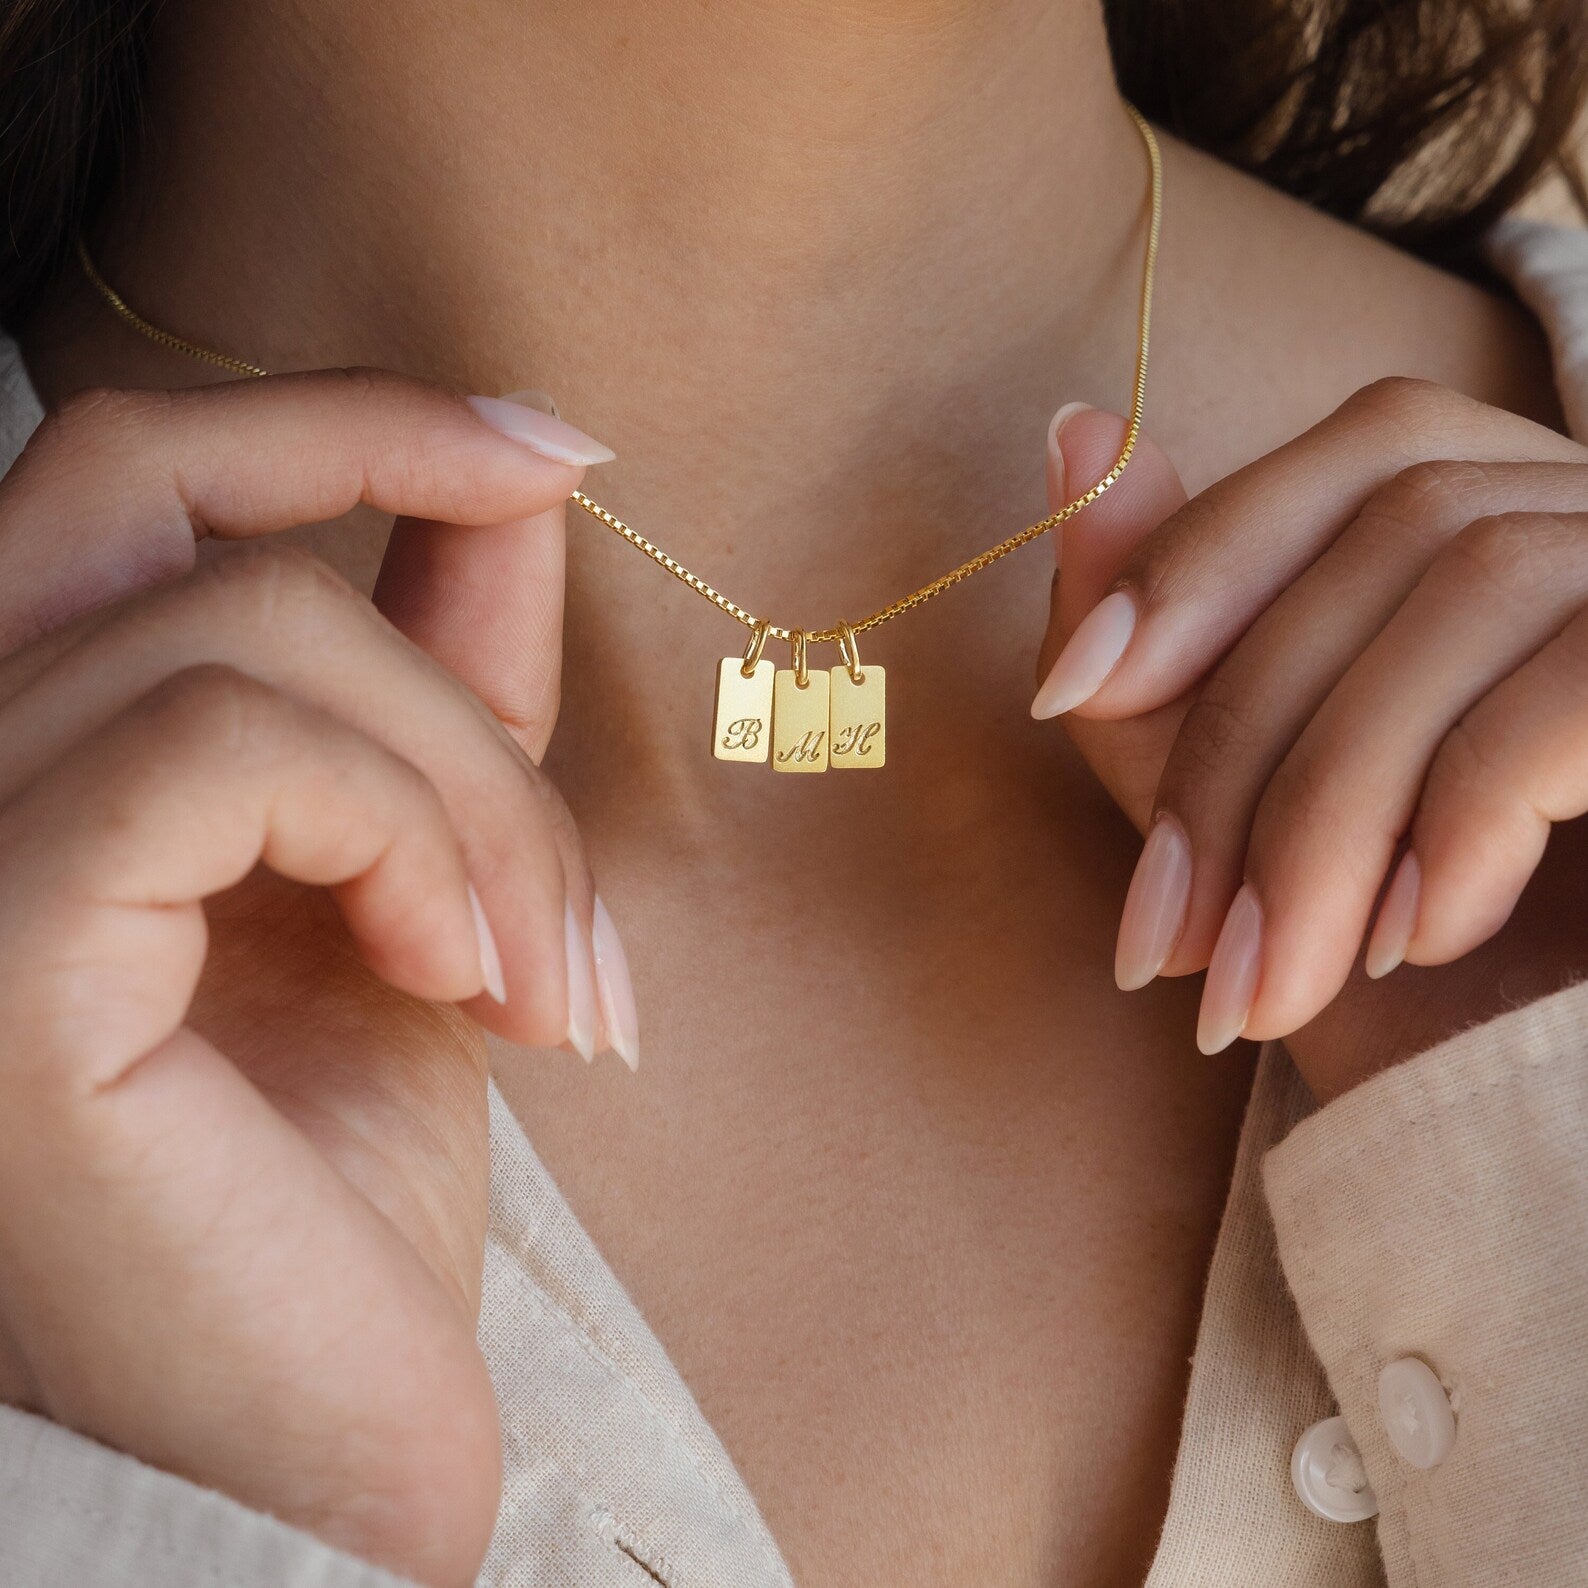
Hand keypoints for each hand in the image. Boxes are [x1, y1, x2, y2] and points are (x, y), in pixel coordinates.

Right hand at [0, 371, 629, 1584]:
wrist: (311, 1442)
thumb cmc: (337, 1188)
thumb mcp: (413, 883)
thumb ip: (442, 681)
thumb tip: (510, 490)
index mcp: (18, 754)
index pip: (133, 473)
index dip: (349, 417)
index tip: (553, 451)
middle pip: (169, 491)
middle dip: (425, 566)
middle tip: (563, 773)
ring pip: (260, 630)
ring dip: (474, 793)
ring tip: (538, 972)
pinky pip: (235, 747)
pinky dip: (408, 841)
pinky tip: (450, 982)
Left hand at [1035, 378, 1587, 1099]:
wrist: (1582, 1131)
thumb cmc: (1431, 977)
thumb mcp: (1258, 798)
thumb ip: (1170, 631)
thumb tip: (1077, 429)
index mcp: (1541, 521)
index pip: (1371, 451)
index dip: (1199, 552)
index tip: (1065, 694)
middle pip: (1402, 527)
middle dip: (1237, 748)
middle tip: (1164, 942)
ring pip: (1475, 591)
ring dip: (1323, 820)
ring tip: (1267, 988)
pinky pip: (1577, 686)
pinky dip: (1462, 819)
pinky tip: (1416, 941)